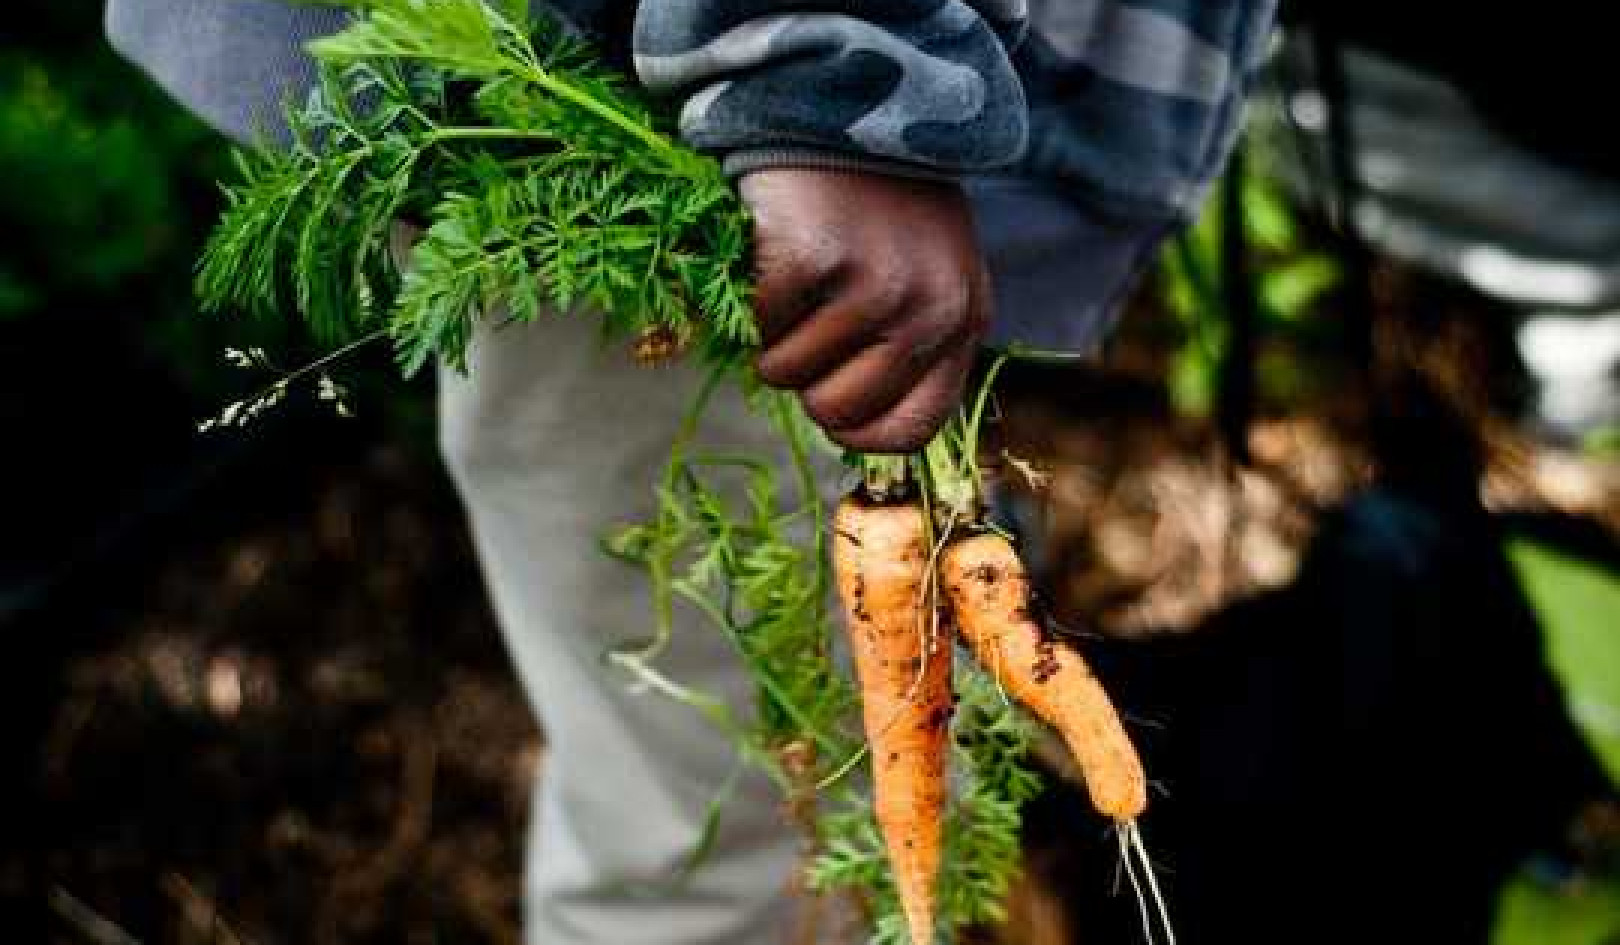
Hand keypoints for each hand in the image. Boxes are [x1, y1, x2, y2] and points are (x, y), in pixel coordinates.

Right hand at [741, 167, 990, 452]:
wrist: (844, 96)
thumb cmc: (878, 196)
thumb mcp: (928, 269)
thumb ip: (912, 343)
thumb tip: (851, 425)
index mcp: (962, 320)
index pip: (911, 428)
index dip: (857, 431)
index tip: (826, 404)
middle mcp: (930, 311)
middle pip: (837, 411)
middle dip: (804, 378)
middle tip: (803, 321)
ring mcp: (875, 285)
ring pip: (785, 373)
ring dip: (769, 333)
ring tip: (793, 273)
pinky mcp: (815, 258)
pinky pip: (757, 324)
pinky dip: (748, 296)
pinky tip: (772, 249)